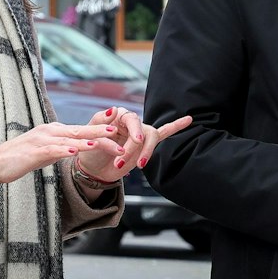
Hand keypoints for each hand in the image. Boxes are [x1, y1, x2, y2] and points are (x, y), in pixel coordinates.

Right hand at [0, 122, 118, 186]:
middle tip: (117, 128)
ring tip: (102, 141)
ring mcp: (40, 141)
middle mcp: (48, 132)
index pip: (81, 129)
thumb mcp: (46, 151)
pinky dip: (63, 150)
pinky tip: (75, 152)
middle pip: (79, 130)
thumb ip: (61, 147)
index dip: (99, 127)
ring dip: (86, 140)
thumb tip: (77, 148)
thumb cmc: (20, 158)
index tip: (117, 126)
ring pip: (68, 139)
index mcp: (54, 131)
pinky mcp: (31, 152)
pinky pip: (51, 150)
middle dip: (99, 130)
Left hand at [75, 107, 193, 183]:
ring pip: (151, 138)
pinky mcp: (145, 146)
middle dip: (136, 148)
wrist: (92, 169)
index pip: (131, 119)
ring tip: (139, 166)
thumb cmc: (88, 150)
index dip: (134, 131)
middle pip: (143, 131)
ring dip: (146, 152)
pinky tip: (188, 120)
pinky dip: (175, 127)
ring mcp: (140, 134)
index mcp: (117, 116)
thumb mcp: (89, 134)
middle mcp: (131, 123)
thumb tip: (114, 109)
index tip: (133, 143)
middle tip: (123, 161)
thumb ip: (101, 121)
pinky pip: (164, 133)